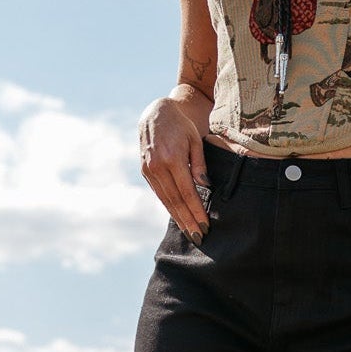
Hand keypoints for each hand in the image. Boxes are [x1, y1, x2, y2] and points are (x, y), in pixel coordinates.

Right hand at [139, 97, 209, 241]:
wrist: (155, 114)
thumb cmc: (181, 126)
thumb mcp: (195, 140)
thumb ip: (200, 164)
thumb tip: (205, 187)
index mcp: (171, 158)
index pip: (187, 192)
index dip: (196, 211)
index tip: (205, 225)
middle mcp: (157, 167)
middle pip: (175, 201)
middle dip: (188, 221)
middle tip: (199, 237)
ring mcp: (148, 170)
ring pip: (165, 200)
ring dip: (178, 218)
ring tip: (190, 232)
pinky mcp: (145, 172)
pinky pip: (159, 193)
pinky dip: (169, 207)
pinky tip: (179, 217)